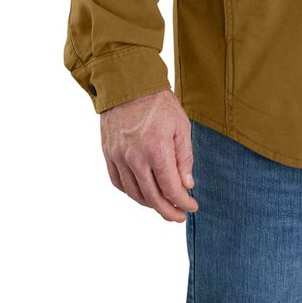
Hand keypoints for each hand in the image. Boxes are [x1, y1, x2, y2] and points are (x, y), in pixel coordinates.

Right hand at [99, 89, 198, 221]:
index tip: (192, 207)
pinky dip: (132, 193)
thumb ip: (185, 158)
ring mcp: (118, 157)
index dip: (183, 202)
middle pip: (152, 197)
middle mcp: (134, 158)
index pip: (171, 188)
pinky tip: (143, 194)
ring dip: (150, 205)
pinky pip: (118, 183)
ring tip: (164, 206)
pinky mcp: (108, 155)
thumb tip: (187, 186)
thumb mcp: (181, 126)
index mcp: (156, 150)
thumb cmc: (159, 104)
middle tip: (179, 216)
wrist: (129, 86)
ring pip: (134, 194)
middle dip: (168, 211)